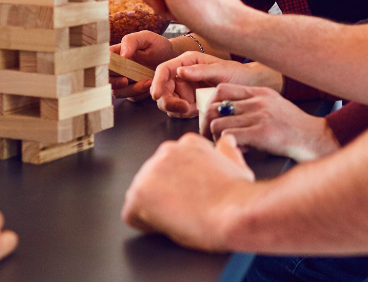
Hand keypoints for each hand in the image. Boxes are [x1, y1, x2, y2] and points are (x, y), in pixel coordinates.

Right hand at [109, 31, 174, 99]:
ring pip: (117, 91)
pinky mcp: (133, 91)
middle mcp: (117, 69)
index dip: (103, 66)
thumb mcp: (146, 37)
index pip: (102, 61)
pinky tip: (150, 85)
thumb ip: (132, 41)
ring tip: (147, 81)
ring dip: (130, 89)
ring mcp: (124, 81)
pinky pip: (131, 97)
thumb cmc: (157, 46)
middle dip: (113, 82)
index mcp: (116, 54)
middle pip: (105, 79)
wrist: (171, 57)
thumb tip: (121, 54)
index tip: (112, 68)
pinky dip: (139, 94)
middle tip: (125, 80)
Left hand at [122, 133, 254, 250]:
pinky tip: (165, 225)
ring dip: (154, 208)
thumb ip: (226, 151)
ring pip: (141, 194)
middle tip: (185, 209)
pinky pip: (131, 214)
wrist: (232, 212)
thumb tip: (226, 142)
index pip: (172, 164)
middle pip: (154, 178)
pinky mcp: (139, 194)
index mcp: (189, 143)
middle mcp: (167, 151)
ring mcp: (150, 171)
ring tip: (177, 218)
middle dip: (165, 194)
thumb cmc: (236, 195)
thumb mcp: (236, 164)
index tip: (191, 195)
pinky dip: (144, 224)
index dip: (181, 185)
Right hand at [151, 53, 281, 117]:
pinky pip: (179, 110)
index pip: (164, 70)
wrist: (250, 86)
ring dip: (178, 108)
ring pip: (169, 101)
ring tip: (195, 108)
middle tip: (184, 108)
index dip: (157, 82)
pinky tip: (197, 110)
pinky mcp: (190, 101)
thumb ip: (200, 71)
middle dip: (169, 100)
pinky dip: (184, 113)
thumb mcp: (221, 70)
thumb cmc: (237, 74)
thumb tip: (179, 71)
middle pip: (163, 88)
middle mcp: (184, 74)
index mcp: (188, 61)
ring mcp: (186, 88)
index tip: (157, 95)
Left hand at [207, 84, 339, 161]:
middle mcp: (257, 101)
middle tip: (210, 136)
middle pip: (215, 107)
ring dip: (215, 137)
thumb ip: (252, 105)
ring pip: (217, 123)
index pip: (222, 89)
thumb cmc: (294, 126)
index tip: (211, 118)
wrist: (314, 138)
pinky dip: (226, 145)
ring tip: (224, 145)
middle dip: (208, 123)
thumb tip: (227, 115)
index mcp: (259, 92)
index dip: (211, 104)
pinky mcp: (261, 133)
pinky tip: (236, 150)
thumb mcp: (274, 105)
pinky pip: (228, 136)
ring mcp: (259, 116)